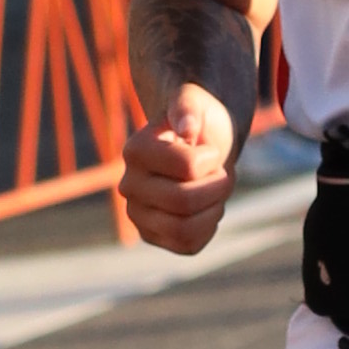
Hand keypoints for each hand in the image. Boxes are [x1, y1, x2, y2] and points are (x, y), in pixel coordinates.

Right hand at [118, 84, 237, 256]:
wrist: (198, 144)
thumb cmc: (197, 121)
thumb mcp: (196, 103)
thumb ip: (188, 107)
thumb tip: (185, 128)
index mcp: (134, 151)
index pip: (188, 167)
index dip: (212, 159)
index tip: (208, 149)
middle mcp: (128, 185)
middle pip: (184, 202)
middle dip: (218, 187)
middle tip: (221, 173)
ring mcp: (137, 214)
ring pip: (184, 230)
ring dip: (213, 210)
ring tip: (214, 192)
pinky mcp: (152, 235)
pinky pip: (187, 246)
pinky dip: (207, 228)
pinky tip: (206, 209)